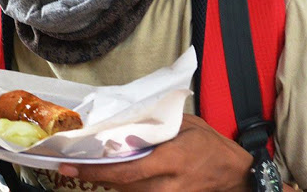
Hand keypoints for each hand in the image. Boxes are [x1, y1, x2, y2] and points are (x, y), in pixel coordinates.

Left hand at [58, 114, 253, 191]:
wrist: (237, 174)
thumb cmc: (209, 144)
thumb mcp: (185, 124)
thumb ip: (155, 125)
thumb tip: (122, 122)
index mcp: (172, 159)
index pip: (127, 171)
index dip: (96, 171)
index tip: (71, 167)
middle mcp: (169, 184)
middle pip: (123, 186)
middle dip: (95, 176)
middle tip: (70, 166)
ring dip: (108, 181)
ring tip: (86, 168)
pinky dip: (125, 186)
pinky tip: (112, 175)